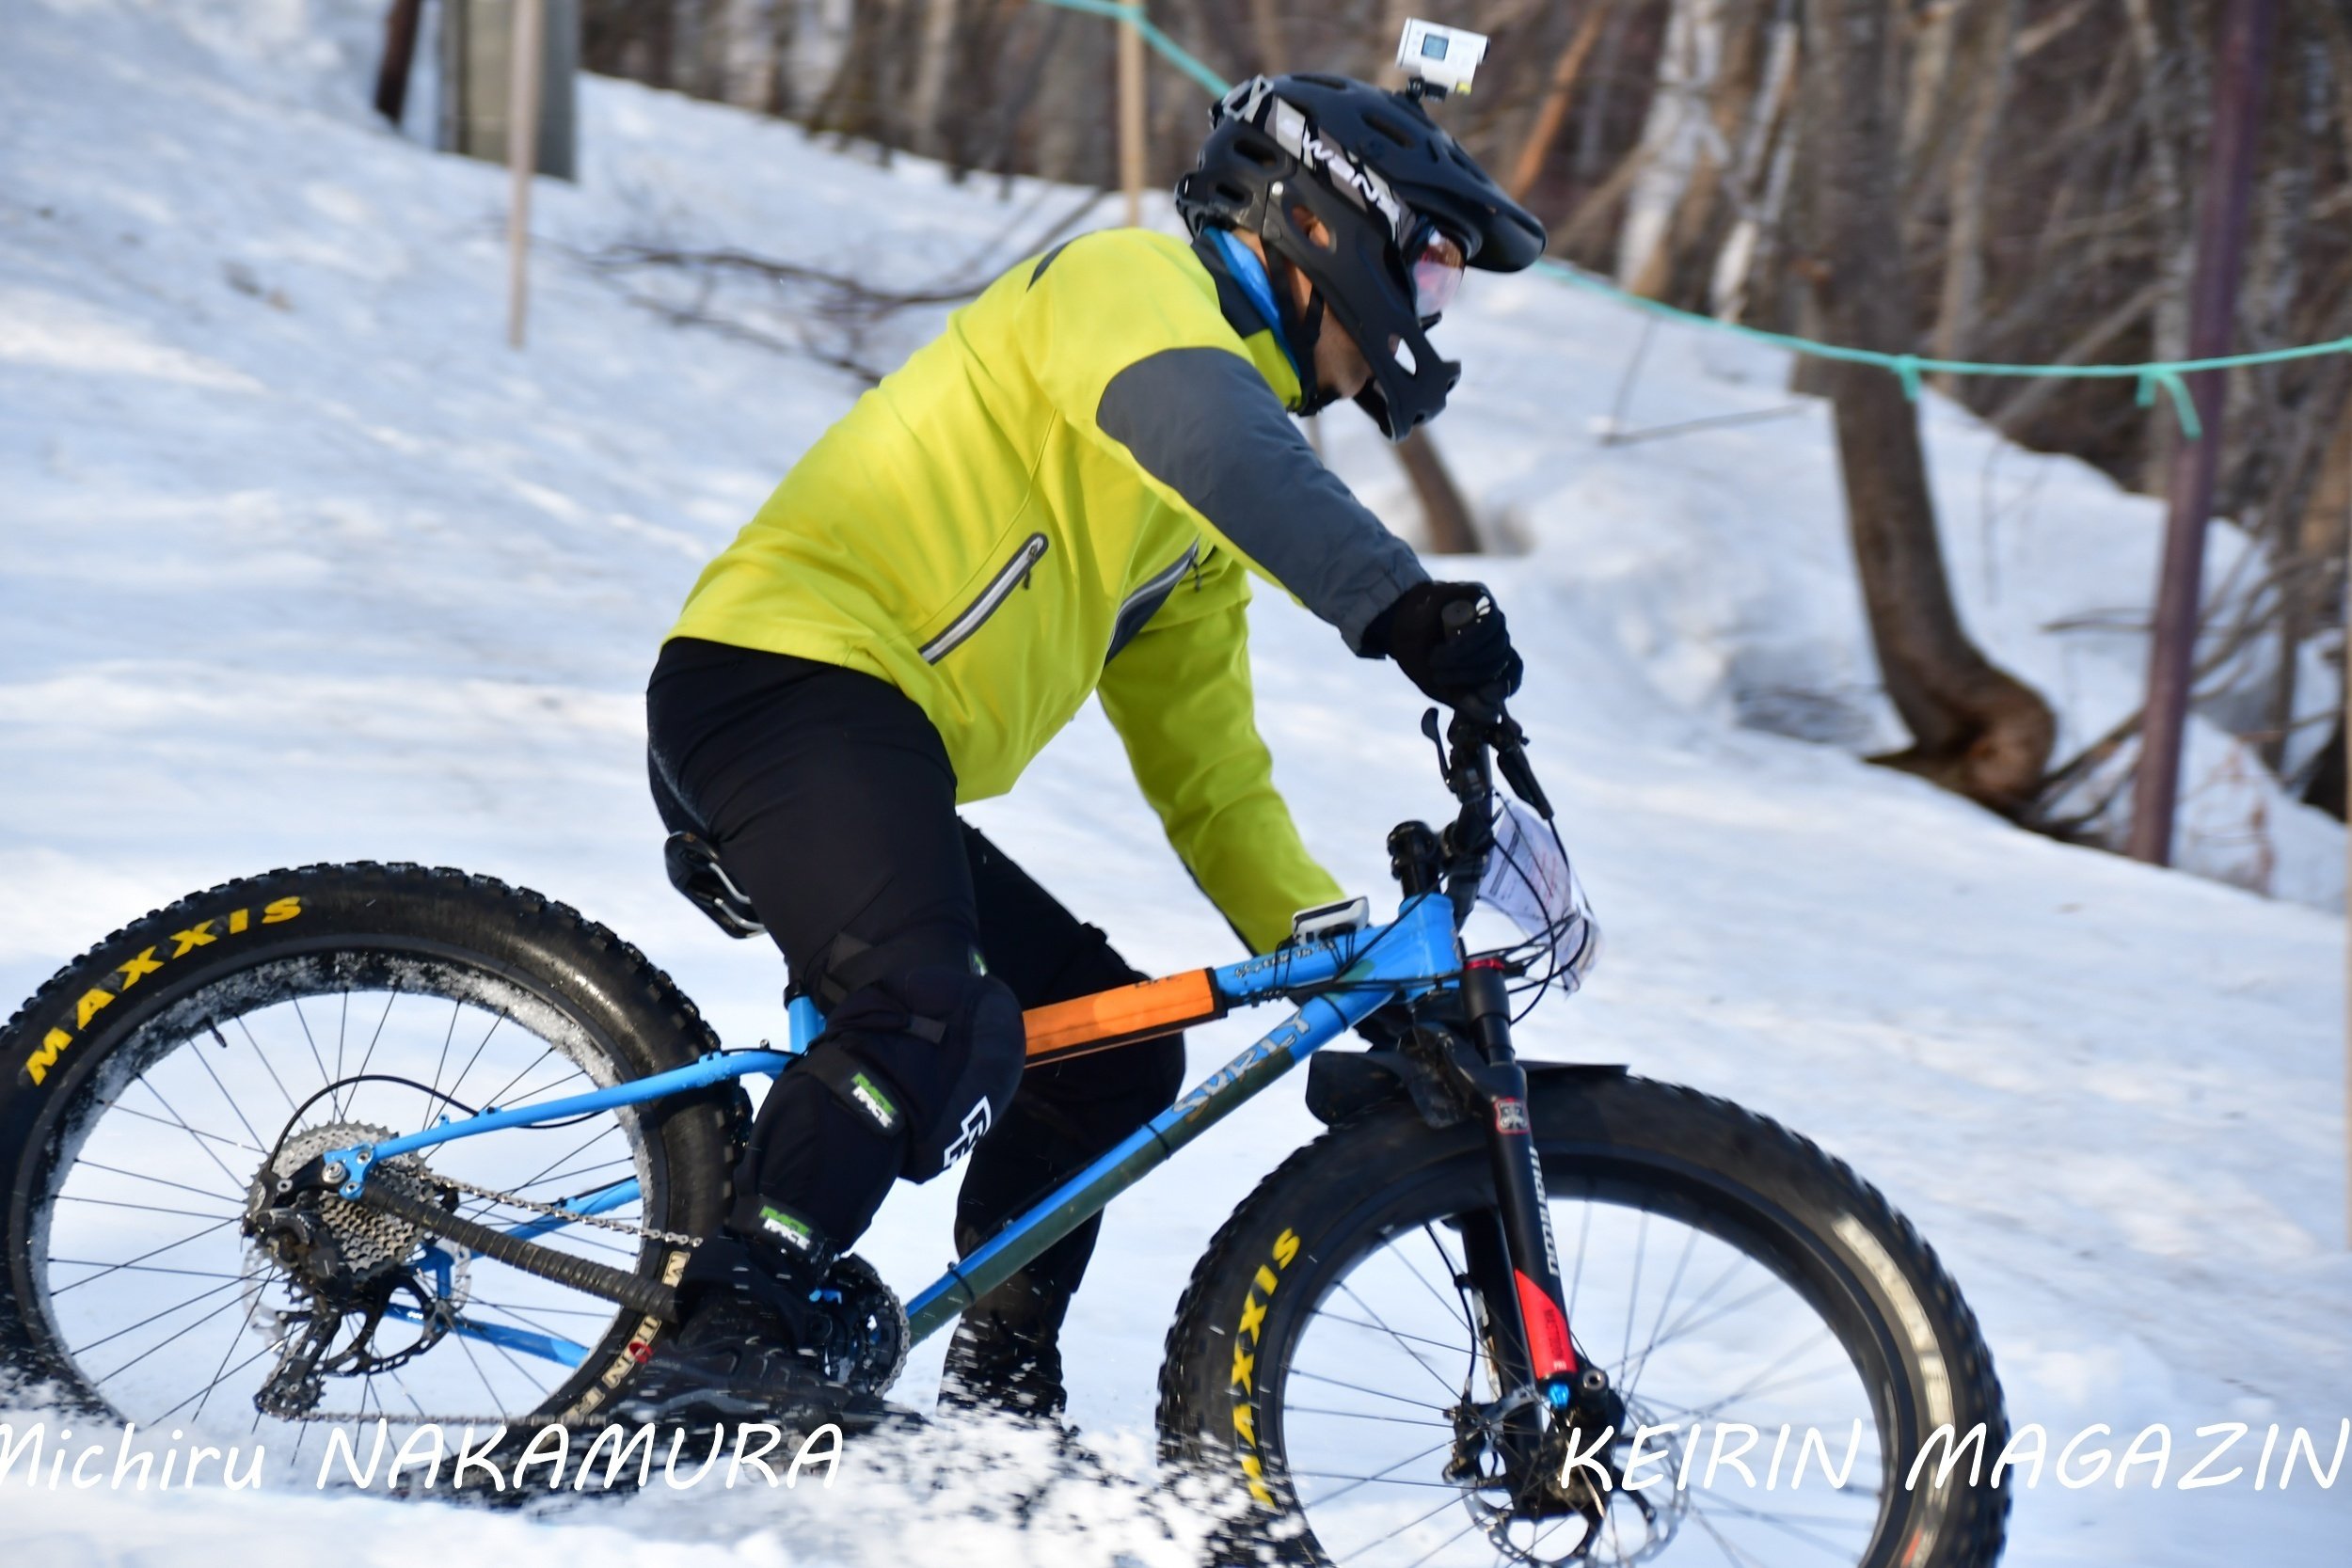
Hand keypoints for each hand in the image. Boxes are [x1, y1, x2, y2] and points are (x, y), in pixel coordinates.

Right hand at [1367, 581, 1522, 710]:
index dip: (1506, 686)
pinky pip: (1489, 623)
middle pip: (1502, 659)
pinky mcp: (1481, 594)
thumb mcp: (1441, 687)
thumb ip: (1467, 702)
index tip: (1485, 695)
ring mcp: (1490, 612)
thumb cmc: (1419, 655)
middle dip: (1469, 675)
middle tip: (1438, 677)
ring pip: (1497, 643)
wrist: (1395, 622)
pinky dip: (1469, 642)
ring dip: (1465, 659)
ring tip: (1435, 661)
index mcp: (1491, 655)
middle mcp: (1494, 633)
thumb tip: (1493, 716)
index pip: (1514, 671)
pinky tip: (1447, 649)